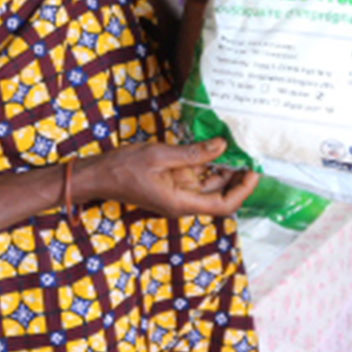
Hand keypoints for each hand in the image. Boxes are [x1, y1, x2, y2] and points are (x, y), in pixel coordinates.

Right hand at [90, 138, 259, 217]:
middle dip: (237, 178)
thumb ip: (193, 153)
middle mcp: (183, 202)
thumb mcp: (160, 156)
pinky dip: (208, 164)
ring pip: (210, 185)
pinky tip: (216, 148)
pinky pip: (197, 177)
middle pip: (220, 196)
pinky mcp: (173, 185)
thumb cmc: (123, 168)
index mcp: (181, 203)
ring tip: (236, 148)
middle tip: (249, 156)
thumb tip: (222, 146)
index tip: (253, 172)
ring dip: (224, 169)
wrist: (98, 176)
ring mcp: (178, 194)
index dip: (242, 191)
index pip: (223, 206)